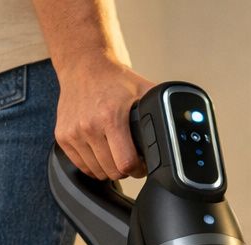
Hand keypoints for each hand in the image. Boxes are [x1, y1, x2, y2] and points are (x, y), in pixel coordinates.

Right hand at [54, 55, 155, 179]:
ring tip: (115, 153)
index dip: (138, 169)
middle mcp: (89, 126)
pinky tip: (101, 151)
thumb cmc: (115, 79)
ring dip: (108, 168)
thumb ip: (162, 109)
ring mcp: (73, 133)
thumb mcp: (144, 90)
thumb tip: (187, 121)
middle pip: (112, 171)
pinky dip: (92, 164)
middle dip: (125, 169)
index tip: (141, 164)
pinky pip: (81, 165)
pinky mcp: (62, 136)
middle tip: (130, 157)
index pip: (126, 163)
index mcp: (110, 117)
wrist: (84, 65)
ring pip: (96, 171)